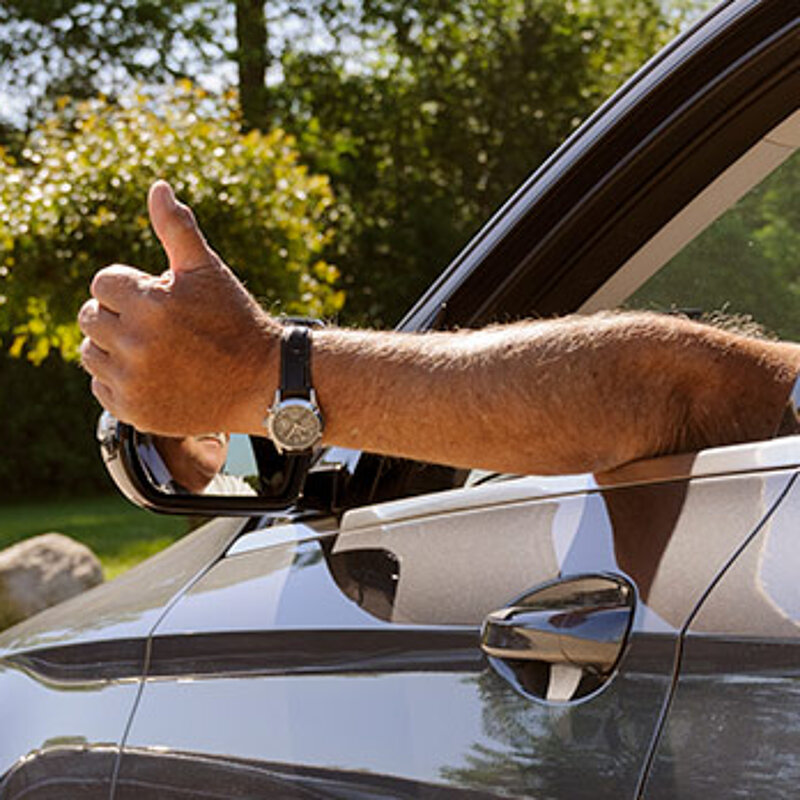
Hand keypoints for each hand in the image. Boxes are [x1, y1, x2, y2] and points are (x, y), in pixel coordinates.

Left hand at [78, 181, 277, 435]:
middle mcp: (136, 343)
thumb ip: (177, 228)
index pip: (103, 284)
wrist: (262, 382)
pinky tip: (156, 376)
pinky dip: (121, 382)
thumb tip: (158, 187)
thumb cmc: (236, 321)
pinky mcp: (135, 411)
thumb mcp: (208, 270)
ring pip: (91, 354)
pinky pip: (102, 389)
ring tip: (156, 351)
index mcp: (150, 302)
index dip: (133, 289)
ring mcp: (134, 381)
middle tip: (160, 327)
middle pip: (90, 317)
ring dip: (115, 348)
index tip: (163, 301)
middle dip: (120, 316)